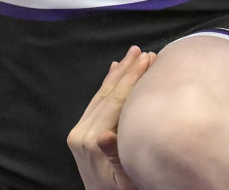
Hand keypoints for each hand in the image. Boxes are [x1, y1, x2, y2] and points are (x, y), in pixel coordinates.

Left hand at [69, 46, 154, 189]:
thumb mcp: (125, 182)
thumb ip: (114, 156)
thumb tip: (105, 134)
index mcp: (91, 141)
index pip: (116, 101)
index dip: (133, 79)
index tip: (149, 60)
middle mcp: (81, 133)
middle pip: (108, 94)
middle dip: (127, 71)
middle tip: (143, 52)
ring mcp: (78, 132)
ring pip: (101, 95)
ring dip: (118, 73)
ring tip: (132, 54)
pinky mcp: (80, 134)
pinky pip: (95, 102)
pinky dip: (106, 84)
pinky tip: (113, 70)